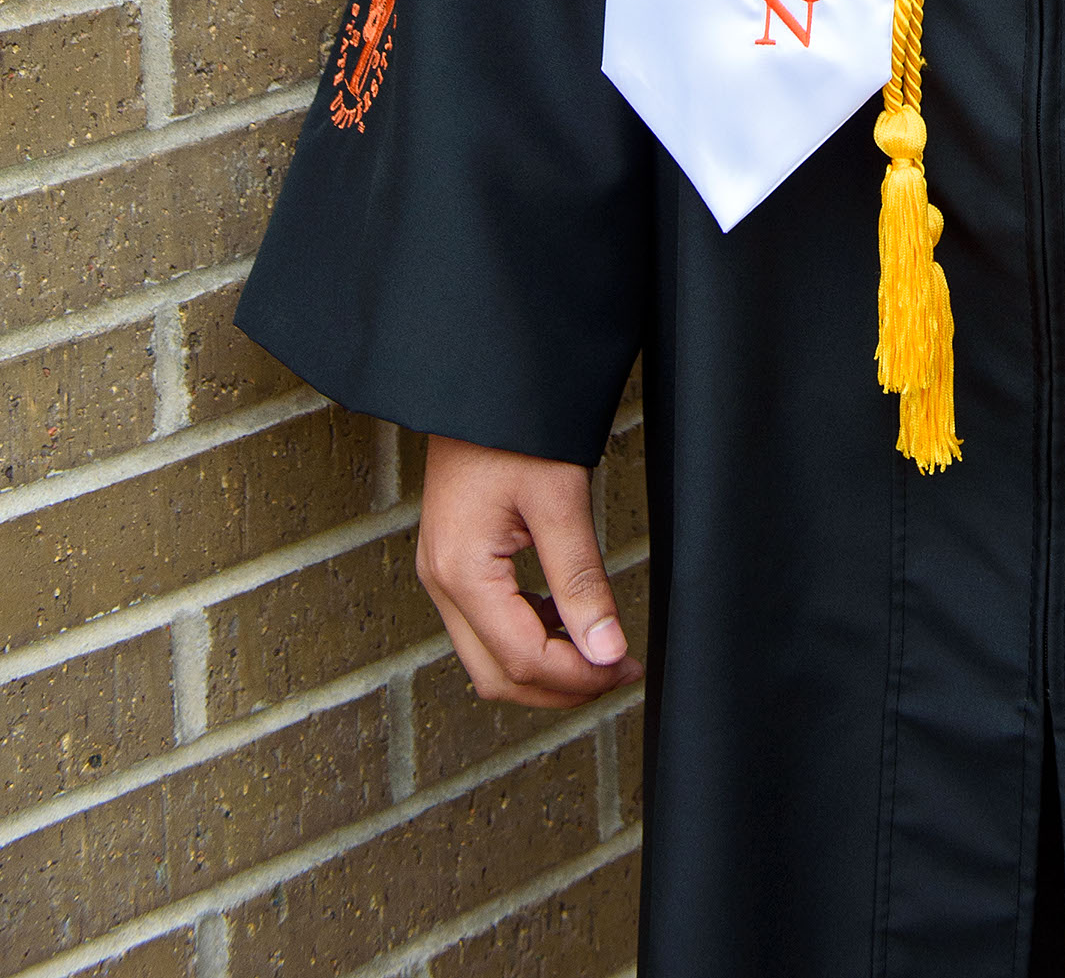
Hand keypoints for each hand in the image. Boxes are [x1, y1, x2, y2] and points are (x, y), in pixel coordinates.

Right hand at [417, 435, 640, 708]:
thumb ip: (581, 580)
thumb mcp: (559, 499)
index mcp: (461, 572)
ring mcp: (440, 574)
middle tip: (618, 671)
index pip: (521, 660)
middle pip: (498, 676)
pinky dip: (528, 637)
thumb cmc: (515, 426)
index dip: (577, 678)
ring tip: (600, 651)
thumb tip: (607, 651)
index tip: (625, 668)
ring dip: (544, 667)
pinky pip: (486, 626)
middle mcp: (440, 582)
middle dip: (560, 686)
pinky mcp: (452, 562)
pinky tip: (566, 619)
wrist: (480, 379)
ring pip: (489, 659)